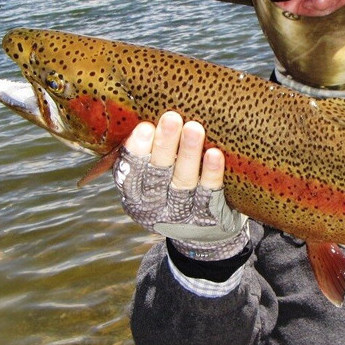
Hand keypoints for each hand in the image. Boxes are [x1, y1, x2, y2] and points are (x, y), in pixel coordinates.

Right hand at [114, 112, 246, 259]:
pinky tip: (215, 154)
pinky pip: (209, 193)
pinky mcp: (207, 217)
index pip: (130, 172)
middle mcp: (155, 207)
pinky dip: (211, 173)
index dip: (136, 150)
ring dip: (188, 154)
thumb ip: (147, 154)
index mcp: (135, 194)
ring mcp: (182, 214)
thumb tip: (146, 110)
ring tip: (194, 128)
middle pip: (157, 174)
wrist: (201, 235)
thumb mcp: (152, 179)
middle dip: (164, 145)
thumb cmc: (173, 191)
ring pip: (183, 182)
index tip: (144, 127)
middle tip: (172, 118)